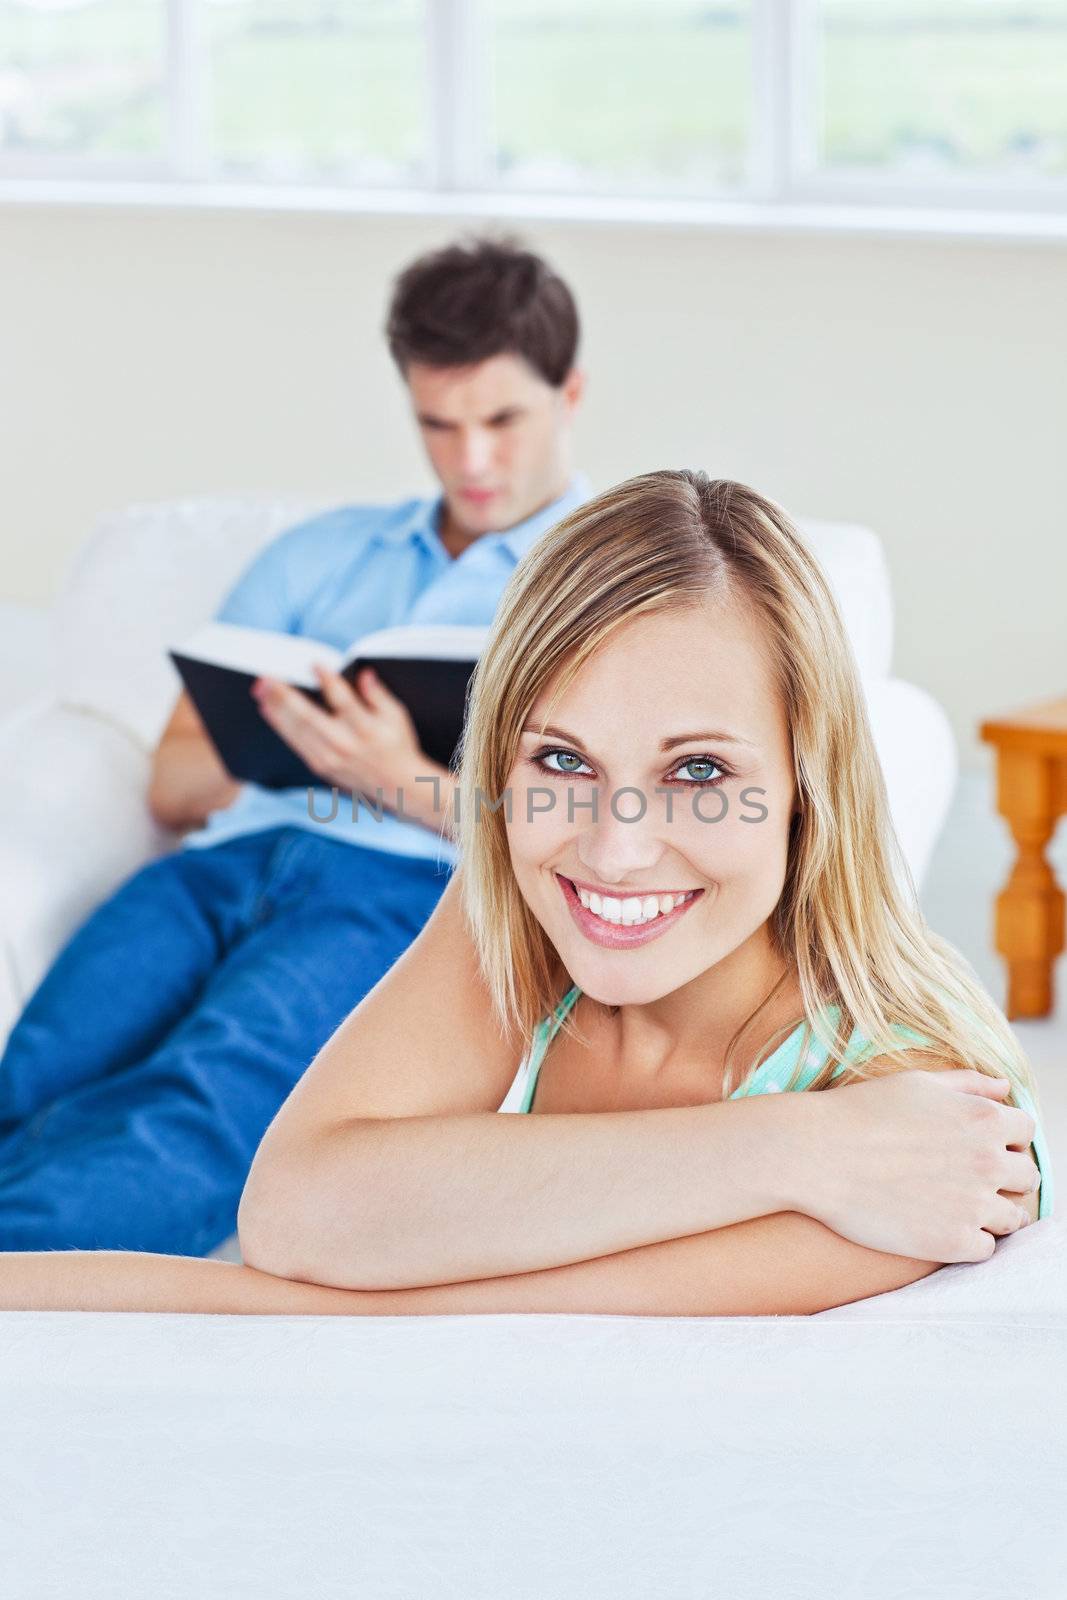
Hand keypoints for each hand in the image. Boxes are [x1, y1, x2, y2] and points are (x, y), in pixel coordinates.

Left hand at [251, 663, 423, 797]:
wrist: (396, 785)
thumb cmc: (397, 745)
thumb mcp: (396, 716)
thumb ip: (378, 694)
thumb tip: (364, 674)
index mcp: (366, 729)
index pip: (343, 700)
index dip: (327, 681)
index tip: (315, 664)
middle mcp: (345, 744)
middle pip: (309, 716)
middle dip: (285, 695)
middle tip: (267, 678)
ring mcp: (330, 757)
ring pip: (296, 730)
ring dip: (275, 708)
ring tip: (260, 690)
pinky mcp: (321, 766)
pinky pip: (295, 743)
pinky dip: (280, 726)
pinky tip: (268, 711)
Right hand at [799, 1070, 1039, 1263]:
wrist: (817, 1155)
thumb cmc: (861, 1112)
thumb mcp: (917, 1083)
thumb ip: (967, 1084)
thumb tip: (1004, 1088)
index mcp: (983, 1118)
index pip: (1025, 1130)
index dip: (1004, 1136)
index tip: (980, 1144)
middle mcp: (988, 1161)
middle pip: (1026, 1175)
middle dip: (1004, 1175)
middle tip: (969, 1178)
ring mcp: (974, 1205)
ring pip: (1014, 1217)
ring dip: (993, 1212)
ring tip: (958, 1207)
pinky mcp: (953, 1242)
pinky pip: (986, 1249)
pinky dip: (969, 1241)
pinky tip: (941, 1227)